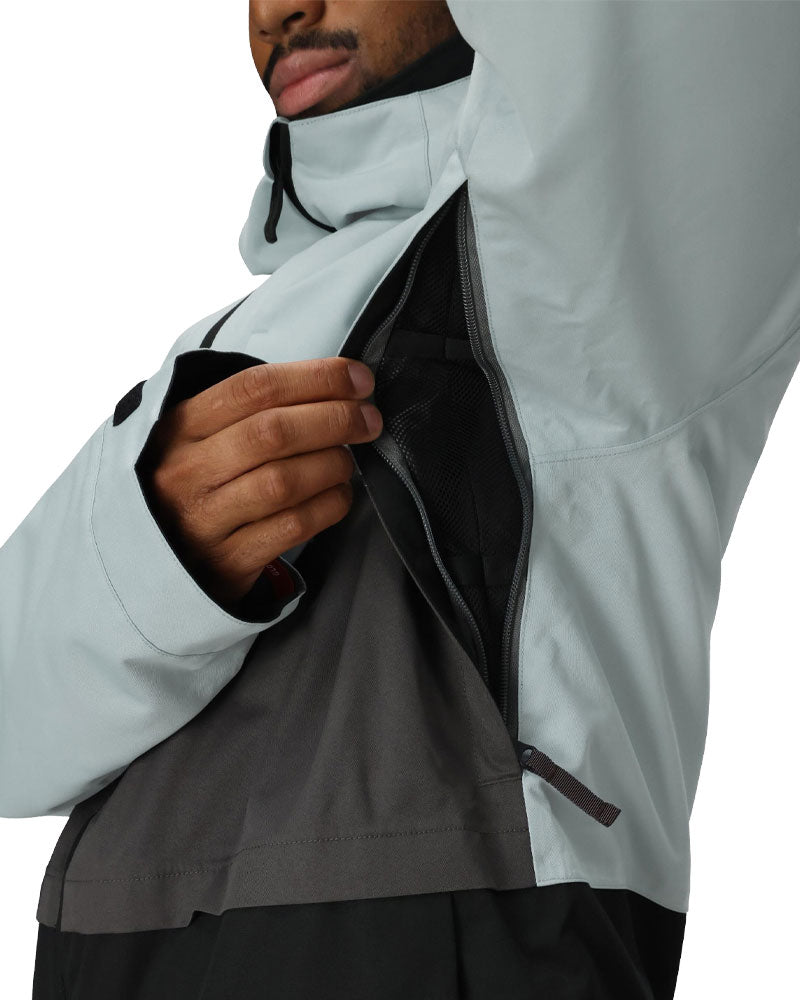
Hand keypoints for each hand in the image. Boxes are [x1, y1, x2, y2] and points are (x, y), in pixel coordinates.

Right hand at [139, 357, 381, 606]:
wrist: (159, 560)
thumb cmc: (198, 483)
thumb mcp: (200, 436)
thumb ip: (250, 407)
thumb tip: (337, 383)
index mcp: (180, 428)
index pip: (254, 388)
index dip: (316, 378)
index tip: (359, 379)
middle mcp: (187, 471)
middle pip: (273, 432)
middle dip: (335, 419)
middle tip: (369, 420)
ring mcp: (205, 520)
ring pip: (284, 482)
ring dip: (332, 465)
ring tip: (347, 460)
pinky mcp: (228, 561)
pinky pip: (292, 527)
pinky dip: (328, 506)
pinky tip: (339, 494)